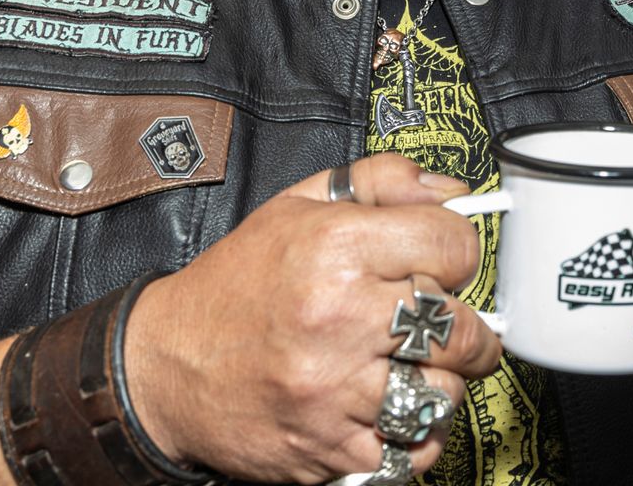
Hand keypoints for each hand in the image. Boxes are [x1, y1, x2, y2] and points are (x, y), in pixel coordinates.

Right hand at [123, 153, 503, 481]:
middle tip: (446, 324)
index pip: (453, 247)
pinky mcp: (330, 447)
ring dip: (442, 381)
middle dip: (467, 327)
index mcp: (335, 248)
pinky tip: (393, 407)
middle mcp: (338, 318)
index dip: (458, 254)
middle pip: (459, 327)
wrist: (166, 369)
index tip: (444, 265)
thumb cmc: (236, 286)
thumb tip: (453, 192)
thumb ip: (381, 182)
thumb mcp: (297, 206)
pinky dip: (416, 434)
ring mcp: (335, 390)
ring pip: (444, 392)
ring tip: (414, 366)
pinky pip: (413, 449)